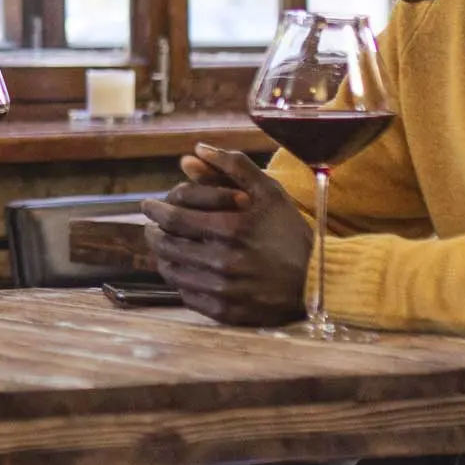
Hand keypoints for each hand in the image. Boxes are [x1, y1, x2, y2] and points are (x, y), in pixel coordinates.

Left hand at [141, 145, 313, 325]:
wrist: (316, 281)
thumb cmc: (290, 232)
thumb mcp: (268, 192)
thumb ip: (232, 167)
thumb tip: (194, 152)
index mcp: (231, 229)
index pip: (174, 218)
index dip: (155, 210)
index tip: (148, 205)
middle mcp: (223, 262)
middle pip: (166, 246)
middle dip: (153, 232)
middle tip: (152, 226)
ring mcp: (223, 291)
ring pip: (172, 272)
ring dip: (162, 256)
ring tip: (164, 246)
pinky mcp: (225, 313)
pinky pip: (187, 296)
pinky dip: (180, 281)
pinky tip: (184, 270)